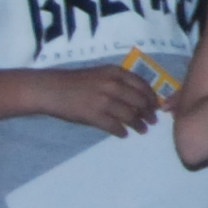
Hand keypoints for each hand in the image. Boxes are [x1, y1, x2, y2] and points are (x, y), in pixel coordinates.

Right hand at [38, 63, 163, 136]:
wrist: (51, 89)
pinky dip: (121, 131)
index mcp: (115, 72)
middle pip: (139, 101)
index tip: (156, 105)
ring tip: (142, 130)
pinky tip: (124, 134)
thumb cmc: (75, 81)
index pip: (142, 85)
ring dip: (138, 124)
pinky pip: (113, 126)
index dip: (151, 97)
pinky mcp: (93, 116)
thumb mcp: (100, 73)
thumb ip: (118, 81)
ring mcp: (103, 101)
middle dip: (149, 112)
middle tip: (152, 120)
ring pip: (129, 115)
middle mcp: (112, 85)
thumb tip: (138, 95)